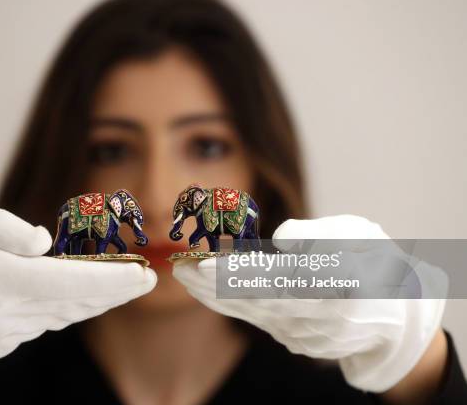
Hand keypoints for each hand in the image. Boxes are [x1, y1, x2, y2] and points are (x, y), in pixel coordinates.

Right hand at [0, 203, 155, 366]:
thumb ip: (1, 227)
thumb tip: (44, 244)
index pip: (67, 284)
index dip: (110, 281)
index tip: (144, 276)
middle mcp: (0, 314)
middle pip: (74, 303)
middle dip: (114, 292)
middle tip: (147, 279)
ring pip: (62, 316)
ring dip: (95, 301)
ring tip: (123, 285)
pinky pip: (42, 323)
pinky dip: (65, 308)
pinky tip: (79, 296)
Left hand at [173, 215, 445, 392]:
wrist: (393, 312)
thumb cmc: (373, 259)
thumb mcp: (358, 233)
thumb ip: (320, 233)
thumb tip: (281, 239)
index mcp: (341, 287)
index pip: (282, 281)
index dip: (241, 274)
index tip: (208, 263)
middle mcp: (321, 319)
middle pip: (259, 301)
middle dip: (215, 285)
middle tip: (180, 266)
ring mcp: (307, 336)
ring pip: (252, 314)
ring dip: (213, 295)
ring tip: (183, 274)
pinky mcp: (296, 341)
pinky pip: (256, 322)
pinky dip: (228, 306)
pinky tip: (203, 291)